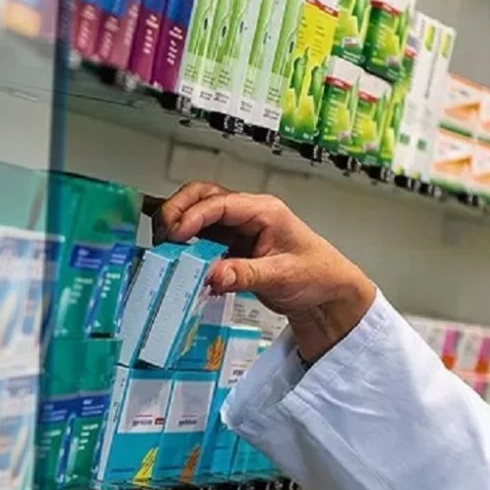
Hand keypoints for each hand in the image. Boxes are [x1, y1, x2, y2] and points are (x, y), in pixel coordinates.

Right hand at [158, 181, 376, 362]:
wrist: (327, 293)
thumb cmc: (317, 275)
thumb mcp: (282, 276)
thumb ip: (246, 275)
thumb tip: (212, 275)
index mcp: (264, 211)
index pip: (219, 203)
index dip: (192, 216)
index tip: (175, 235)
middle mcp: (247, 214)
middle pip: (202, 196)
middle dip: (177, 210)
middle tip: (162, 234)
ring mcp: (237, 229)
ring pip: (197, 212)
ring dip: (176, 223)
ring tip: (162, 244)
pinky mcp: (230, 246)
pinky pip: (200, 236)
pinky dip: (183, 241)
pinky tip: (172, 251)